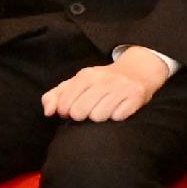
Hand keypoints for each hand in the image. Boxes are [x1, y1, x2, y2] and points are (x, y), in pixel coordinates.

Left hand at [43, 46, 172, 123]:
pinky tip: (118, 108)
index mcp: (86, 75)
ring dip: (100, 117)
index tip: (73, 109)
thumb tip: (48, 112)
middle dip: (83, 115)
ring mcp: (120, 88)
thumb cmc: (102, 81)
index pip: (64, 105)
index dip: (65, 112)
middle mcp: (103, 80)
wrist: (138, 71)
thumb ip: (56, 96)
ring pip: (99, 116)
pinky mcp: (136, 96)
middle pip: (80, 113)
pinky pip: (118, 117)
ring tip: (105, 109)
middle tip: (90, 109)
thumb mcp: (77, 83)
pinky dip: (117, 116)